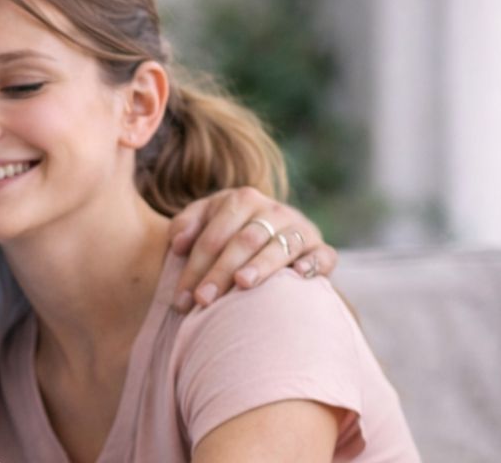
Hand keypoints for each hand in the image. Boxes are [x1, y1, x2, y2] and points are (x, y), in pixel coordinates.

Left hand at [168, 187, 338, 312]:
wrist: (274, 233)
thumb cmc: (228, 232)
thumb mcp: (204, 220)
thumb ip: (185, 226)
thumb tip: (177, 244)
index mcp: (242, 200)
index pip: (214, 236)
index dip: (195, 266)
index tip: (181, 298)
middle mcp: (273, 210)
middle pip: (244, 241)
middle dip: (221, 272)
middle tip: (203, 300)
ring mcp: (300, 228)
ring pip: (281, 245)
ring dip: (262, 265)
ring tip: (243, 283)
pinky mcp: (322, 248)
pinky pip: (322, 255)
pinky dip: (312, 264)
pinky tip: (298, 275)